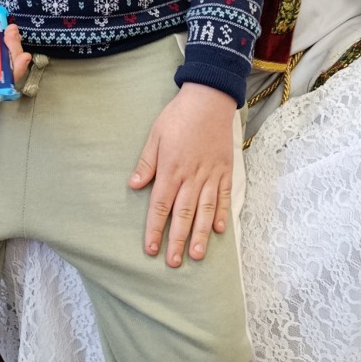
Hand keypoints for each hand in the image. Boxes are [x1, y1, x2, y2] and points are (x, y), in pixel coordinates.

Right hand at [0, 23, 31, 109]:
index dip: (8, 80)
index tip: (16, 65)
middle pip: (4, 79)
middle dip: (13, 59)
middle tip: (12, 38)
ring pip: (5, 66)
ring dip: (12, 48)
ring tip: (11, 31)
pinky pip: (1, 56)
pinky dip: (6, 44)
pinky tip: (8, 31)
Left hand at [129, 83, 234, 267]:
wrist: (209, 98)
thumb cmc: (178, 115)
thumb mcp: (155, 135)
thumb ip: (147, 162)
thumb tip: (134, 185)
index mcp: (171, 169)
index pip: (160, 206)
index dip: (155, 229)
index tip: (150, 249)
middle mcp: (191, 176)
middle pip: (183, 214)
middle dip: (178, 240)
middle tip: (174, 263)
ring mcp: (211, 174)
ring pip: (205, 210)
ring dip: (201, 234)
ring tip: (198, 255)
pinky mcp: (225, 170)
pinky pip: (224, 196)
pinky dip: (221, 213)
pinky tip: (219, 230)